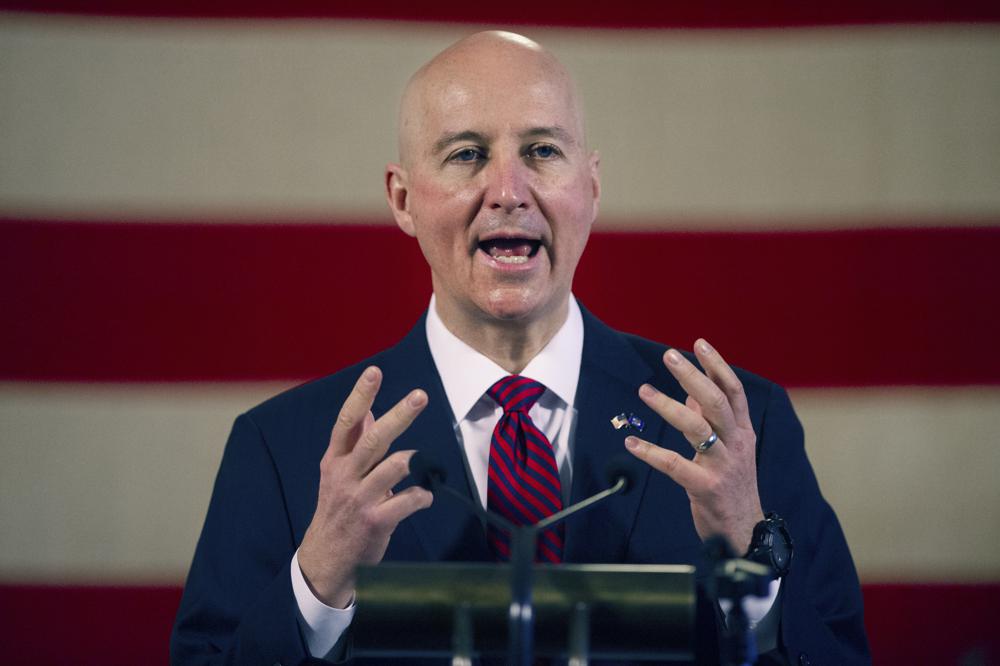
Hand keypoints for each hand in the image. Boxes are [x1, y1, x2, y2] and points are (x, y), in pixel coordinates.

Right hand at [298, 365, 432, 607]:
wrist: (326, 560)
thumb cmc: (337, 510)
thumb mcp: (337, 474)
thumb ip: (353, 444)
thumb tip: (366, 412)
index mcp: (335, 460)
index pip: (347, 422)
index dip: (360, 395)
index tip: (374, 371)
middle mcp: (345, 476)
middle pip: (374, 438)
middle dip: (399, 415)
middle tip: (419, 396)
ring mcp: (360, 499)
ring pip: (395, 466)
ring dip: (416, 462)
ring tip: (425, 465)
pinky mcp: (376, 521)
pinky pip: (409, 499)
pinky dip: (423, 495)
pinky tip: (424, 496)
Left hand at [624, 339, 763, 553]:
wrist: (744, 531)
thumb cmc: (732, 486)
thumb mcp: (730, 449)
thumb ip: (712, 419)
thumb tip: (691, 390)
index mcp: (743, 432)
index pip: (733, 391)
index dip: (717, 365)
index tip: (699, 343)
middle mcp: (737, 444)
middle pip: (716, 401)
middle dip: (692, 375)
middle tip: (669, 356)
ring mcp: (723, 465)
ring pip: (696, 427)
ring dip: (667, 406)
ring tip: (644, 391)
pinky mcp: (706, 487)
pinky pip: (674, 464)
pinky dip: (651, 452)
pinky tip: (631, 443)